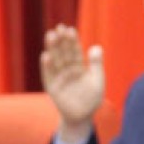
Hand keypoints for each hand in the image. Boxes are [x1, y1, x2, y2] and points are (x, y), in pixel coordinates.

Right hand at [40, 23, 104, 141]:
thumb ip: (96, 64)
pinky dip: (47, 66)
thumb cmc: (91, 99)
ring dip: (52, 48)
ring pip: (55, 60)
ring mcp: (58, 78)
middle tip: (58, 28)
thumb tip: (96, 46)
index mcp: (78, 67)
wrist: (82, 116)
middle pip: (63, 52)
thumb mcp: (97, 80)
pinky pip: (48, 75)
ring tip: (50, 35)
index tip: (69, 29)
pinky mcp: (52, 87)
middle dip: (60, 40)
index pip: (74, 50)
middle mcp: (67, 70)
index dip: (72, 40)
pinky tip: (45, 55)